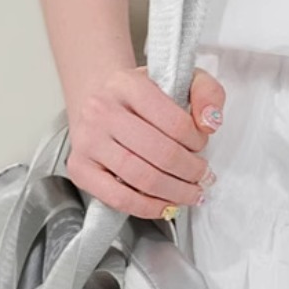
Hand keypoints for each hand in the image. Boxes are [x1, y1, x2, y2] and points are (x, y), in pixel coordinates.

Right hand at [65, 62, 225, 219]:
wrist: (99, 103)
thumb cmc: (141, 98)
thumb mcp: (180, 80)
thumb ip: (207, 93)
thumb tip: (209, 124)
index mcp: (127, 84)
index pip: (175, 122)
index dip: (197, 142)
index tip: (201, 145)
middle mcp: (101, 110)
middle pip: (161, 153)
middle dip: (190, 171)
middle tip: (202, 176)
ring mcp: (86, 140)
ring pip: (142, 177)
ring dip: (175, 192)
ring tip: (191, 193)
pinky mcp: (79, 168)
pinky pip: (118, 197)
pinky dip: (147, 207)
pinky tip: (165, 205)